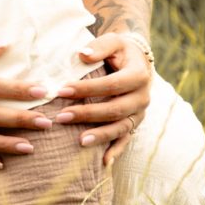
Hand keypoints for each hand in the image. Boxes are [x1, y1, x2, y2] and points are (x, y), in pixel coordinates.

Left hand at [49, 32, 152, 165]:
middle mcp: (143, 97)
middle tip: (61, 117)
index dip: (87, 89)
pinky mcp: (135, 124)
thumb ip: (99, 47)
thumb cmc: (120, 50)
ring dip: (100, 136)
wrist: (137, 61)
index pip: (112, 85)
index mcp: (139, 75)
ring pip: (120, 127)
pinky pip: (126, 140)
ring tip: (79, 141)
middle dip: (87, 114)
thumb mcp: (113, 41)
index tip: (62, 90)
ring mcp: (140, 113)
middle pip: (115, 109)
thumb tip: (82, 55)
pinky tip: (103, 162)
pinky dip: (116, 151)